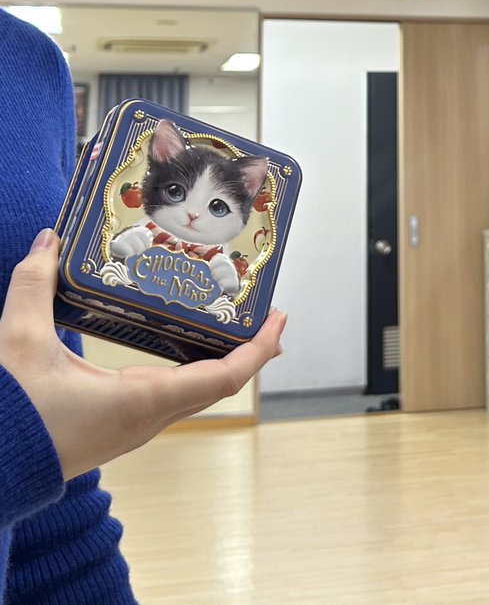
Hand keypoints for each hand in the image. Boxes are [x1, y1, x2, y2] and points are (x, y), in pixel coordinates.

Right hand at [0, 229, 286, 479]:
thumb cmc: (10, 419)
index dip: (258, 348)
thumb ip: (32, 288)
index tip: (279, 319)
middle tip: (266, 314)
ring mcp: (135, 428)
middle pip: (220, 384)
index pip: (224, 378)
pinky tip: (186, 345)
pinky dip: (194, 369)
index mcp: (141, 402)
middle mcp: (148, 419)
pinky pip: (174, 396)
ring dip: (224, 359)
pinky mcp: (120, 427)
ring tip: (235, 323)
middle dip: (250, 349)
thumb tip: (48, 242)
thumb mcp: (18, 345)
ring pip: (197, 392)